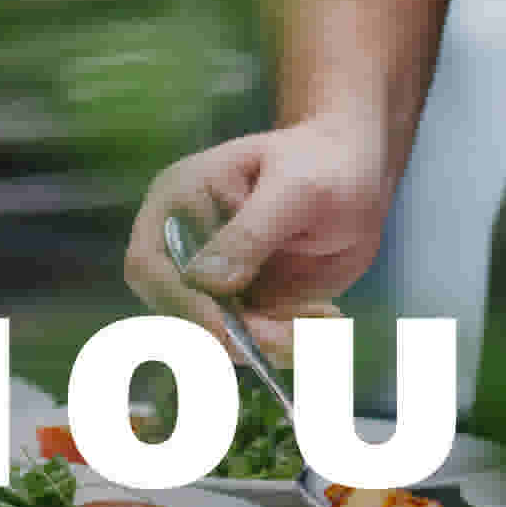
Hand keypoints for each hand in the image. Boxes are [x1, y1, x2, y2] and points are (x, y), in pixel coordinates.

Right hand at [123, 116, 392, 364]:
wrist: (356, 176)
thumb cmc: (321, 163)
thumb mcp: (293, 190)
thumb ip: (250, 234)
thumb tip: (205, 280)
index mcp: (177, 205)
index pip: (149, 265)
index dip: (179, 302)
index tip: (223, 327)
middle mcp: (186, 248)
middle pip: (181, 313)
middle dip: (234, 335)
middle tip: (293, 338)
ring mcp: (216, 281)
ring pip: (224, 336)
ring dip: (271, 343)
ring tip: (323, 320)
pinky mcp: (248, 302)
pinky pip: (259, 339)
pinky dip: (292, 340)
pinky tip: (328, 316)